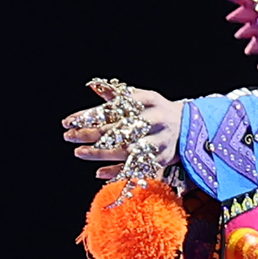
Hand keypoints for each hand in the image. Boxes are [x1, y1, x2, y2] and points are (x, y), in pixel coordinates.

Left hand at [64, 81, 179, 177]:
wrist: (188, 127)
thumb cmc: (157, 109)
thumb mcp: (142, 97)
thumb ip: (118, 94)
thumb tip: (94, 86)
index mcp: (149, 102)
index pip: (113, 108)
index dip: (89, 115)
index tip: (69, 121)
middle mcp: (156, 121)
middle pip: (118, 129)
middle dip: (90, 134)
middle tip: (69, 136)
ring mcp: (159, 142)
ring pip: (125, 150)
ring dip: (100, 153)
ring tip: (79, 152)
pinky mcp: (160, 159)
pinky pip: (135, 168)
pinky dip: (116, 172)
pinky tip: (98, 172)